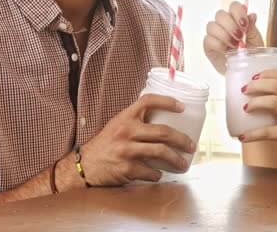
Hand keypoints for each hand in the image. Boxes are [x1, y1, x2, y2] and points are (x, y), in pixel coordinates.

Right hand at [79, 94, 195, 184]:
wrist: (85, 165)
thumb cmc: (106, 144)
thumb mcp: (117, 125)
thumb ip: (136, 120)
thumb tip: (164, 118)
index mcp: (125, 117)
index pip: (148, 101)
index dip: (167, 101)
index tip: (182, 107)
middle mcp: (126, 131)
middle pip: (163, 132)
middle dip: (182, 139)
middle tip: (191, 145)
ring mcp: (127, 150)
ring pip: (161, 152)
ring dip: (177, 159)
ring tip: (184, 164)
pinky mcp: (127, 168)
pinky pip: (151, 172)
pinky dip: (158, 174)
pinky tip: (159, 174)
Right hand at [203, 1, 263, 73]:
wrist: (245, 71)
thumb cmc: (251, 54)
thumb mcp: (255, 40)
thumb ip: (252, 27)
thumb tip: (252, 15)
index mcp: (236, 18)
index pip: (233, 6)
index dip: (238, 12)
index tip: (245, 25)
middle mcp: (223, 24)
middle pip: (220, 14)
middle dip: (231, 25)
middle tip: (240, 36)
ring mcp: (214, 34)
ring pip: (212, 25)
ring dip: (224, 35)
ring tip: (235, 45)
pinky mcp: (208, 46)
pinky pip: (208, 40)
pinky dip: (219, 45)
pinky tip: (227, 51)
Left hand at [240, 68, 276, 171]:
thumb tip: (264, 96)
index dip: (267, 73)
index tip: (254, 76)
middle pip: (276, 85)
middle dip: (256, 85)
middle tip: (244, 90)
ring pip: (273, 102)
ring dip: (254, 103)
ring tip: (244, 108)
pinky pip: (268, 132)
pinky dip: (253, 134)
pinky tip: (243, 137)